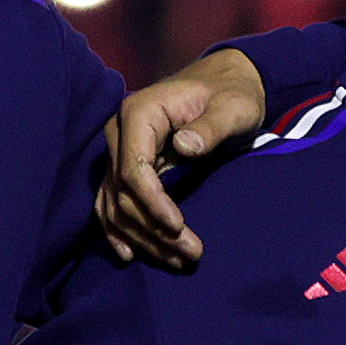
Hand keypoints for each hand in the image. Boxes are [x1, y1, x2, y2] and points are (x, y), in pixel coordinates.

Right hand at [95, 52, 269, 269]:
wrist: (225, 83)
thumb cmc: (232, 94)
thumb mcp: (233, 107)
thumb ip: (211, 126)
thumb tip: (184, 146)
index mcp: (140, 113)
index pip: (134, 168)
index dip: (153, 203)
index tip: (178, 227)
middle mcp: (120, 132)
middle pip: (123, 192)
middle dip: (153, 229)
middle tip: (190, 255)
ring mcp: (119, 150)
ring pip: (117, 203)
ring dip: (142, 237)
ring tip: (177, 261)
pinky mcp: (126, 166)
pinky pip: (113, 201)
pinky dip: (120, 229)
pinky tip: (129, 254)